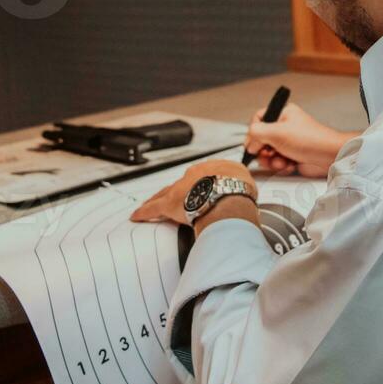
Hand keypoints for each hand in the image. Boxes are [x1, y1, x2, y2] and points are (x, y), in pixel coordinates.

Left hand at [130, 159, 257, 227]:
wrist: (229, 194)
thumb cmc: (239, 189)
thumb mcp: (245, 182)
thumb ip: (241, 185)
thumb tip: (244, 193)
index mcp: (213, 168)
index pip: (203, 176)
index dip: (201, 185)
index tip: (200, 191)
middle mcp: (195, 174)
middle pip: (182, 184)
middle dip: (178, 192)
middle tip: (176, 200)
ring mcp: (181, 188)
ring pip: (165, 194)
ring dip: (158, 200)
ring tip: (151, 204)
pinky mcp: (169, 203)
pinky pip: (153, 208)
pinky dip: (144, 212)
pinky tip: (137, 215)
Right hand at [244, 104, 352, 177]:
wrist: (329, 157)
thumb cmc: (309, 140)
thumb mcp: (277, 132)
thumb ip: (256, 133)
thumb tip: (249, 143)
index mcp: (283, 114)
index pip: (259, 119)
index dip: (253, 133)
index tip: (253, 143)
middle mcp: (286, 127)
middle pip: (262, 139)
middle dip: (264, 151)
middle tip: (269, 154)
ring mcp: (289, 142)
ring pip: (269, 153)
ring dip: (272, 161)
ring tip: (281, 161)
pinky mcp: (293, 156)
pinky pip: (278, 162)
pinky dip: (281, 166)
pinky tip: (289, 165)